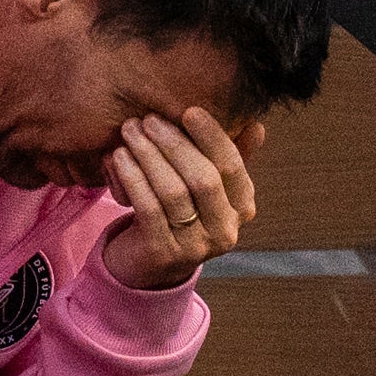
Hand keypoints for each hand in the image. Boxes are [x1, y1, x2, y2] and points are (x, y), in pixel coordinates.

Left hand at [99, 107, 262, 289]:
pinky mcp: (163, 253)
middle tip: (149, 119)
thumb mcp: (204, 187)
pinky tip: (118, 157)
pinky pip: (148, 208)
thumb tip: (257, 126)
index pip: (232, 166)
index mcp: (242, 208)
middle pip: (203, 178)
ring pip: (173, 192)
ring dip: (149, 156)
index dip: (212, 136)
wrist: (146, 264)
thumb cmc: (178, 213)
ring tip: (130, 132)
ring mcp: (195, 246)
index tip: (189, 111)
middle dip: (175, 144)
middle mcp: (225, 230)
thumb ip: (228, 158)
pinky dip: (133, 178)